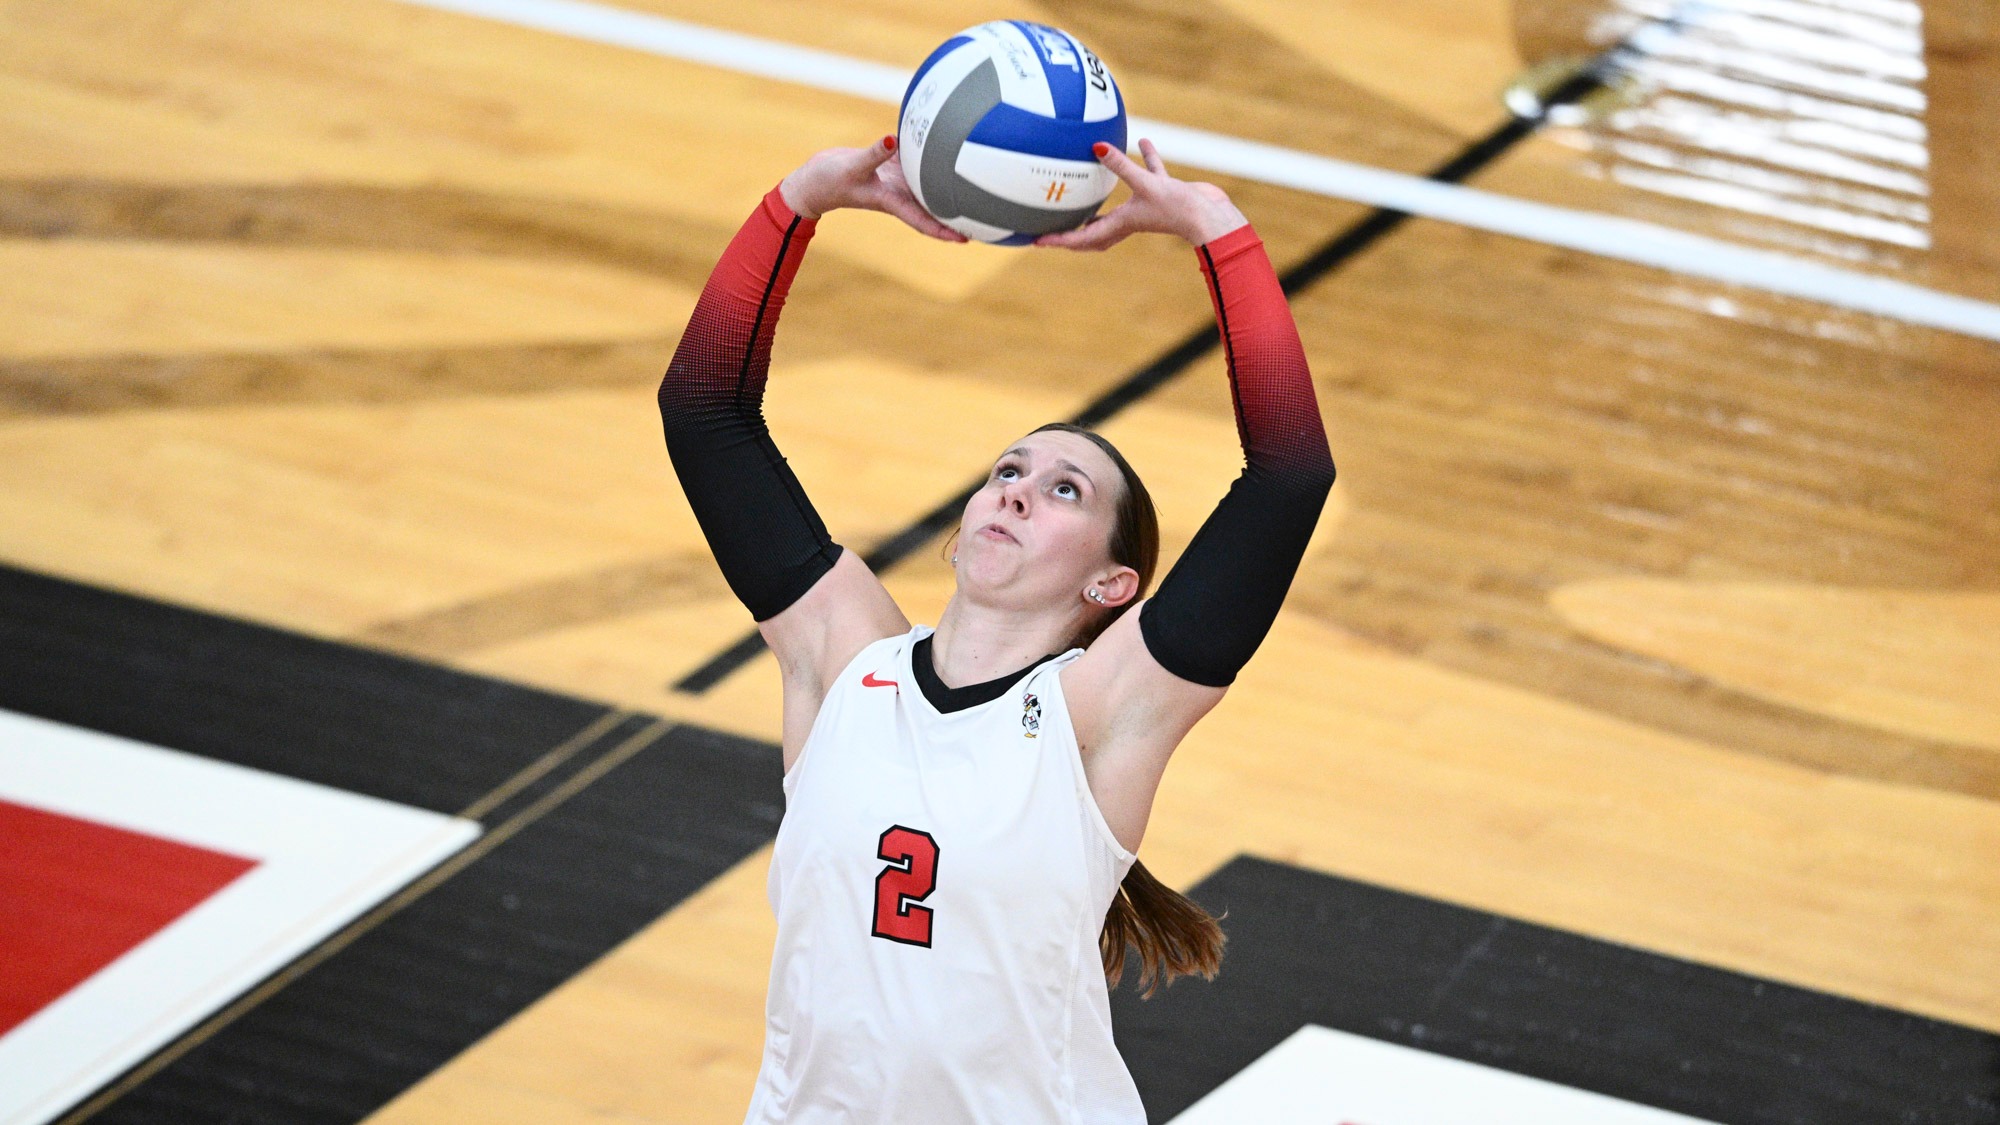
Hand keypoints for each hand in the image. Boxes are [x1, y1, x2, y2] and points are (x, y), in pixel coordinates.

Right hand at [778, 136, 967, 241]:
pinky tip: (944, 145)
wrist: (814, 179)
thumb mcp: (853, 167)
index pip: (925, 222)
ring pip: (929, 185)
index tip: (967, 239)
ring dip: (948, 187)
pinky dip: (929, 158)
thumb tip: (894, 139)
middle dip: (956, 214)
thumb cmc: (829, 180)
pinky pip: (916, 162)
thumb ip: (874, 153)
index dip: (945, 232)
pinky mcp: (890, 165)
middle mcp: (899, 194)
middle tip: (986, 216)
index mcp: (893, 201)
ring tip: (975, 183)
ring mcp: (896, 181)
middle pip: (934, 207)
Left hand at [1034, 138, 1247, 250]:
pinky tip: (1144, 139)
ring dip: (1104, 196)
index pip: (1082, 237)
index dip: (1059, 240)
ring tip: (1088, 184)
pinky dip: (1144, 159)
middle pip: (1095, 230)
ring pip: (1120, 203)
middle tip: (1054, 226)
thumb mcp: (1145, 184)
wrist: (1212, 216)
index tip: (1036, 241)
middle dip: (1075, 232)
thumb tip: (1096, 146)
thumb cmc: (1177, 208)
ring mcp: (1147, 206)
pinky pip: (1149, 174)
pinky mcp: (1164, 192)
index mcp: (1120, 224)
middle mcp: (1130, 219)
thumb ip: (1120, 165)